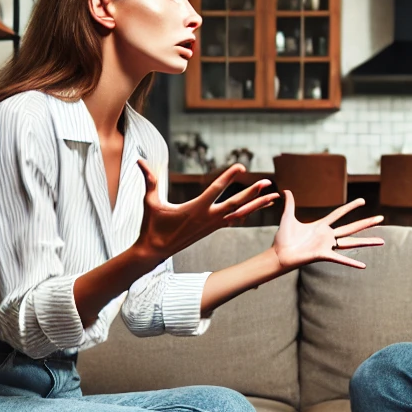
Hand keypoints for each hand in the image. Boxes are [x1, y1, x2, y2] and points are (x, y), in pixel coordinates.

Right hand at [133, 161, 278, 265]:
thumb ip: (149, 181)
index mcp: (195, 209)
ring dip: (257, 204)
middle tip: (268, 183)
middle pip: (236, 203)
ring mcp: (212, 225)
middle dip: (253, 193)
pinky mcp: (212, 229)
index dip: (229, 177)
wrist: (156, 251)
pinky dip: (247, 213)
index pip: (216, 189)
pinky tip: (257, 208)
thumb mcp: (150, 202)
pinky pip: (234, 220)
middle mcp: (208, 217)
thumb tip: (139, 161)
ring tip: (273, 197)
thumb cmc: (152, 226)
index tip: (241, 167)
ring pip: (240, 213)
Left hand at [272, 191, 384, 270]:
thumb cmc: (283, 239)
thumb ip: (290, 204)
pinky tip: (363, 266)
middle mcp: (327, 236)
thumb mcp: (288, 217)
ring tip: (382, 240)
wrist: (279, 254)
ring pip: (351, 242)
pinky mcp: (323, 255)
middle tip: (381, 218)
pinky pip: (340, 259)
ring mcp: (327, 246)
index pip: (339, 213)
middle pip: (351, 228)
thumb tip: (286, 190)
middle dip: (367, 223)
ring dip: (367, 242)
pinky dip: (351, 262)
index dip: (351, 207)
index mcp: (321, 226)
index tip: (363, 201)